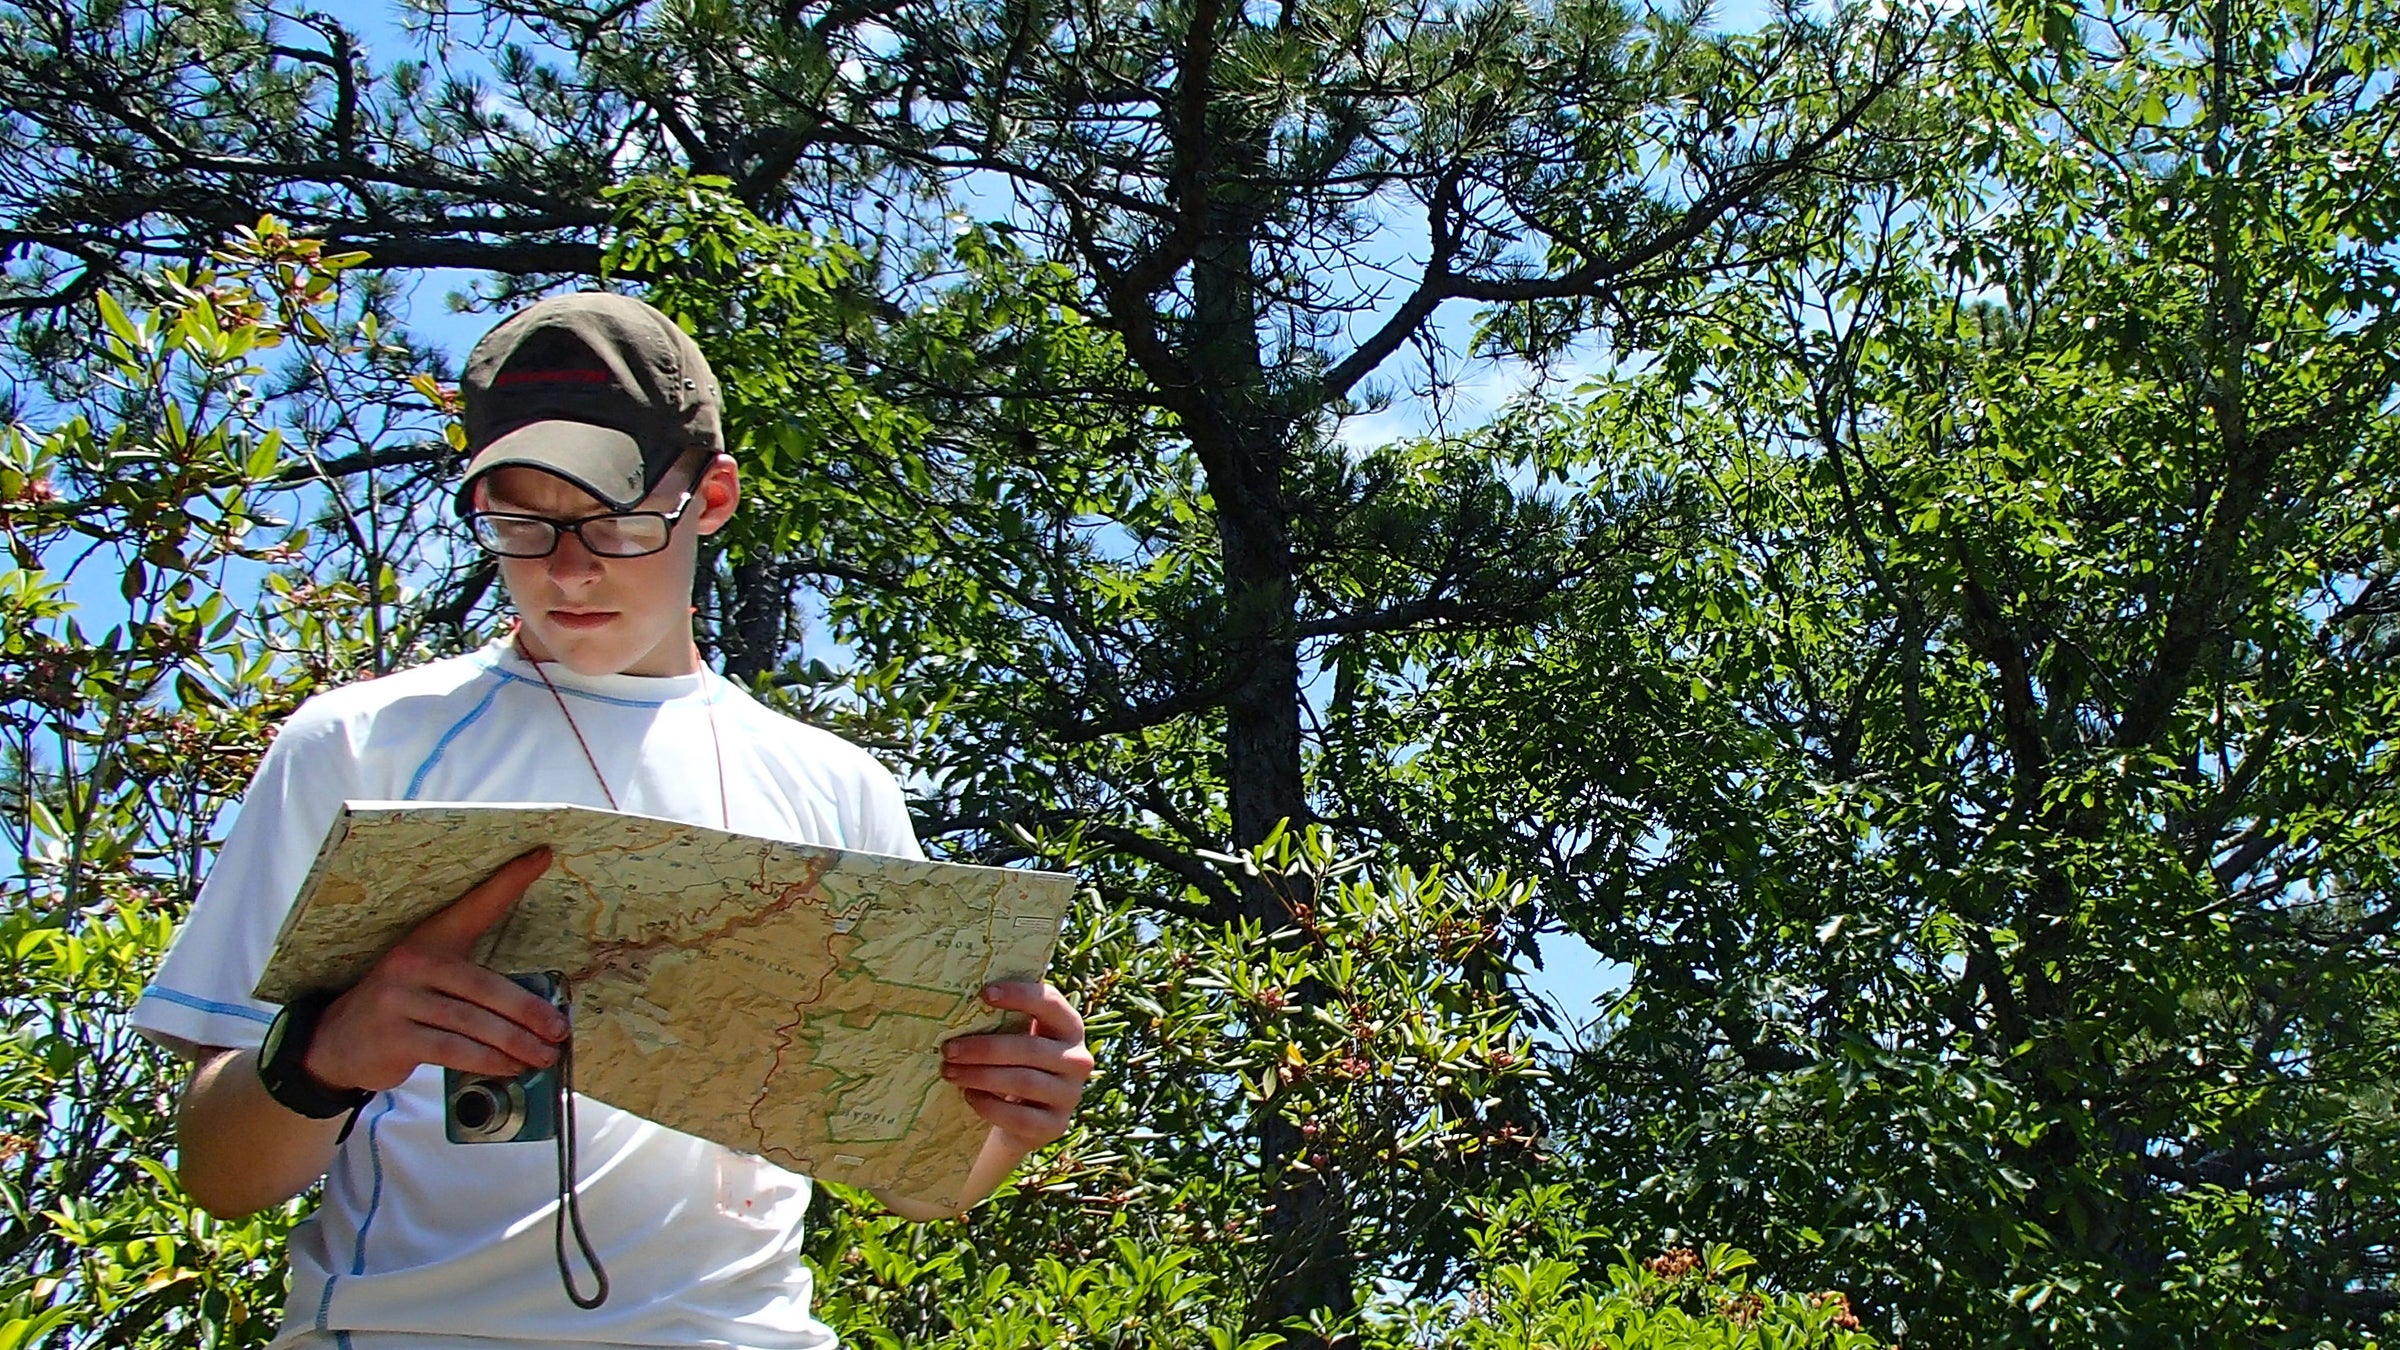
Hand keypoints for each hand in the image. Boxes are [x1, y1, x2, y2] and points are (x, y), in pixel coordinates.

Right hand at [303, 848, 568, 1092]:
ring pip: (473, 1023)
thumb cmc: (403, 1006)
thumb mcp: (429, 978)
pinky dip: (489, 1061)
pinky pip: (454, 1050)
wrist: (335, 1040)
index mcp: (429, 939)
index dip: (508, 881)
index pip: (475, 906)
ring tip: (545, 1056)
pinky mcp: (394, 1038)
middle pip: (485, 987)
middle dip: (529, 1012)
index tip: (542, 856)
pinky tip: (511, 1067)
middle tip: (559, 1029)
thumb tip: (537, 1010)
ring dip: (516, 1044)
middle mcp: (413, 964)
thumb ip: (474, 982)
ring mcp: (400, 1001)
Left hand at [941, 982, 1093, 1152]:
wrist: (1026, 1117)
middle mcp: (1077, 1059)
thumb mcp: (1017, 1037)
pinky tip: (969, 1096)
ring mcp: (1069, 1095)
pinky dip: (989, 1106)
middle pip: (1029, 1049)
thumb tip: (962, 999)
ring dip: (980, 1076)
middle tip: (948, 1049)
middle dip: (984, 1048)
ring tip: (949, 1072)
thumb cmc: (1016, 1064)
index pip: (1050, 1003)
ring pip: (1023, 1081)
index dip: (1020, 995)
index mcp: (1069, 1027)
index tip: (984, 993)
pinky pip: (1020, 1116)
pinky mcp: (1055, 1126)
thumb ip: (1005, 1018)